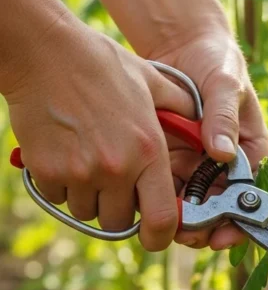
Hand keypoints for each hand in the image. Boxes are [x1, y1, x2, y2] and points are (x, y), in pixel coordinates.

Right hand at [7, 13, 196, 251]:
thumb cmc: (100, 64)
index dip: (160, 237)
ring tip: (88, 163)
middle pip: (119, 222)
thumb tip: (201, 126)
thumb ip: (181, 109)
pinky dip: (61, 186)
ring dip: (89, 198)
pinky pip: (59, 198)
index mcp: (148, 151)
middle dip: (118, 211)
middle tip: (114, 186)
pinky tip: (64, 155)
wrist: (44, 52)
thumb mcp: (152, 81)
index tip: (155, 236)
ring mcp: (79, 172)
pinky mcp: (47, 171)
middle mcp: (116, 168)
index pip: (161, 219)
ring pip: (87, 212)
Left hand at [150, 28, 267, 250]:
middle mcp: (226, 164)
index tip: (222, 235)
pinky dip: (156, 196)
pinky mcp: (171, 159)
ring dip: (178, 217)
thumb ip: (223, 115)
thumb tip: (222, 152)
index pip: (251, 195)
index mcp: (250, 150)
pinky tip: (145, 200)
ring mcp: (198, 163)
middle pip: (219, 208)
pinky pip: (165, 185)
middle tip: (185, 234)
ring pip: (191, 203)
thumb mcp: (225, 83)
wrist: (182, 43)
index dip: (239, 221)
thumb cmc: (215, 59)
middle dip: (204, 226)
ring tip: (164, 223)